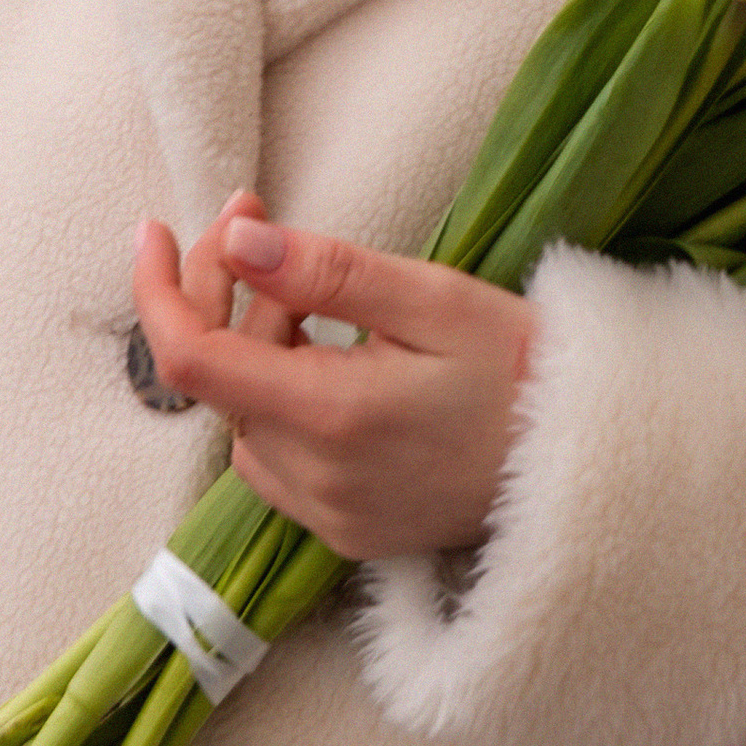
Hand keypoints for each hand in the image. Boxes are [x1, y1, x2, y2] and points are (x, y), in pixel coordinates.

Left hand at [131, 191, 537, 561]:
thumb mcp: (435, 298)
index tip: (157, 228)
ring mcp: (328, 515)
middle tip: (259, 214)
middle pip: (219, 378)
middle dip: (225, 290)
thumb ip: (330, 271)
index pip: (193, 359)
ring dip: (256, 342)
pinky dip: (281, 393)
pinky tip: (330, 353)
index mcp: (332, 417)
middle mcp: (315, 480)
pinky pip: (277, 455)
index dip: (159, 290)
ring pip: (244, 414)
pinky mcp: (345, 531)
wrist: (588, 468)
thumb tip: (238, 240)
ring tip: (317, 289)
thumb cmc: (524, 370)